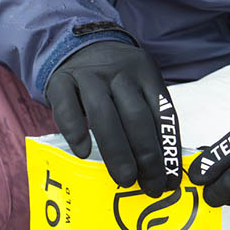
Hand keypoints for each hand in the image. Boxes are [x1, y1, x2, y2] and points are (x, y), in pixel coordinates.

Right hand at [46, 41, 180, 196]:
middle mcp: (119, 72)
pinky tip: (83, 153)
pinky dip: (76, 130)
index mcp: (145, 73)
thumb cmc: (113, 77)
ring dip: (117, 151)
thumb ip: (149, 116)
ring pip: (104, 115)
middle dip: (147, 156)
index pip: (162, 113)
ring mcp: (88, 76)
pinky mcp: (60, 81)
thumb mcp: (137, 84)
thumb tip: (165, 168)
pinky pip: (67, 107)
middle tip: (149, 186)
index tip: (169, 180)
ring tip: (124, 179)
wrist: (75, 43)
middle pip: (136, 117)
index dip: (168, 150)